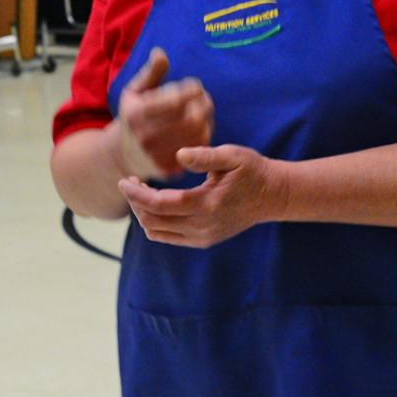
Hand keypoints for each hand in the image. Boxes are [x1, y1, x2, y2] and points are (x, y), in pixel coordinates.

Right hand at [112, 48, 212, 180]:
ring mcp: (156, 156)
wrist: (122, 154)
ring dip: (207, 120)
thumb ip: (150, 73)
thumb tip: (160, 53)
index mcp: (136, 115)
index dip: (192, 90)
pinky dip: (203, 137)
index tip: (196, 86)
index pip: (175, 100)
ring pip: (197, 134)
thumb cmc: (133, 116)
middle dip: (203, 104)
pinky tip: (200, 128)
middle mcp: (145, 137)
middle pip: (191, 118)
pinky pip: (196, 150)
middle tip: (206, 98)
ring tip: (204, 111)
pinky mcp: (168, 169)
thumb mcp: (134, 91)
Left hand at [120, 144, 288, 247]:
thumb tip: (179, 155)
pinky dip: (154, 223)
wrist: (272, 196)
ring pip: (156, 232)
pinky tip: (156, 203)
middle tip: (132, 181)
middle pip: (153, 220)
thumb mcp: (233, 155)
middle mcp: (203, 226)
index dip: (136, 194)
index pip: (160, 204)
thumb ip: (205, 155)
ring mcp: (202, 236)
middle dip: (135, 202)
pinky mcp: (203, 241)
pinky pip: (167, 237)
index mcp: (207, 203)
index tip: (125, 179)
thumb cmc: (251, 170)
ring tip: (142, 191)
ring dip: (142, 213)